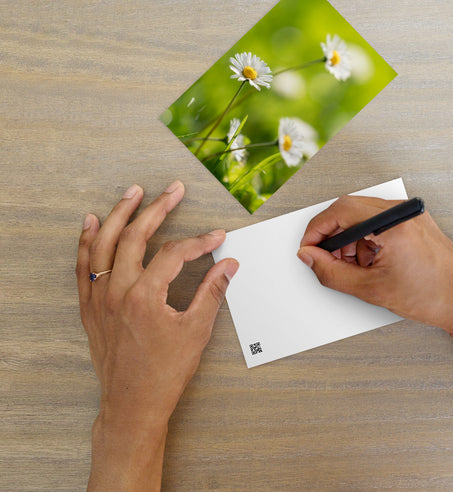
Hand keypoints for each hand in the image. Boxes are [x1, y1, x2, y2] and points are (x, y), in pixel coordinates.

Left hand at [76, 181, 237, 490]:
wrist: (133, 404)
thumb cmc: (164, 372)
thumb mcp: (197, 330)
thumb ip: (213, 291)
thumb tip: (229, 265)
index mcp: (145, 296)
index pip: (174, 253)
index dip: (199, 242)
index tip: (216, 238)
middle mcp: (117, 292)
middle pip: (134, 237)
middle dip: (157, 209)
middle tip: (172, 190)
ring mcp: (99, 298)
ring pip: (103, 244)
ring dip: (118, 215)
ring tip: (132, 193)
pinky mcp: (90, 307)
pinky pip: (83, 266)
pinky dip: (85, 242)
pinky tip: (90, 224)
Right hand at [297, 195, 452, 332]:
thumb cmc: (433, 296)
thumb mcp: (371, 288)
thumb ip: (331, 272)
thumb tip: (310, 257)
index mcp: (392, 223)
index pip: (339, 211)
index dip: (316, 230)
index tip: (308, 247)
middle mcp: (401, 212)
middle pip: (349, 211)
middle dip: (333, 237)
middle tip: (327, 261)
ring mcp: (409, 215)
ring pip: (362, 217)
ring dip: (349, 241)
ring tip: (354, 268)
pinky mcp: (412, 222)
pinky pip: (378, 223)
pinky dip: (366, 241)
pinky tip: (370, 263)